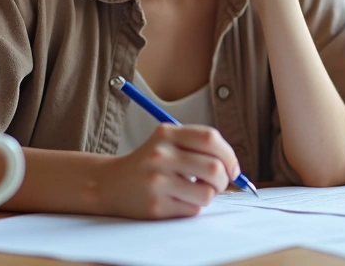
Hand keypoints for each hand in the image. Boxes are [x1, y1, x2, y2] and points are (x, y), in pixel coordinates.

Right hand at [96, 124, 240, 218]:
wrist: (110, 184)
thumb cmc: (149, 163)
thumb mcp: (167, 141)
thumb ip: (198, 146)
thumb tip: (234, 168)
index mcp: (167, 133)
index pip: (211, 139)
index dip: (229, 155)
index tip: (232, 168)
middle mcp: (161, 155)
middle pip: (214, 167)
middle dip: (224, 179)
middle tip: (219, 183)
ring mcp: (157, 181)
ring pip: (207, 192)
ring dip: (209, 195)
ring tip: (196, 191)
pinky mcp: (156, 206)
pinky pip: (193, 209)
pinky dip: (193, 206)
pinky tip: (179, 200)